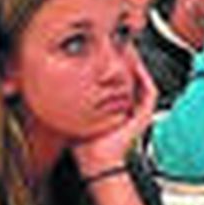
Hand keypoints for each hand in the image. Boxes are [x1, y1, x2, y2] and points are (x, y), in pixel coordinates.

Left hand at [71, 46, 156, 175]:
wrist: (96, 160)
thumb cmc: (83, 143)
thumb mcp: (76, 115)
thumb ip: (73, 101)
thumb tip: (53, 85)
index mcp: (115, 108)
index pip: (118, 81)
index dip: (115, 65)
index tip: (107, 51)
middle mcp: (128, 108)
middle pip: (131, 78)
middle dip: (126, 60)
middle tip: (119, 44)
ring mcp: (138, 112)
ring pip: (142, 81)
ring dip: (137, 65)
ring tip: (129, 50)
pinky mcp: (144, 115)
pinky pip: (149, 91)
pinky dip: (144, 77)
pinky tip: (136, 65)